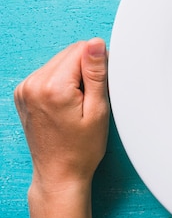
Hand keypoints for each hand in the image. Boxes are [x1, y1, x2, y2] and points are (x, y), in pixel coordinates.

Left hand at [14, 38, 108, 217]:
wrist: (59, 173)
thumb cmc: (81, 148)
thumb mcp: (98, 110)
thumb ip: (96, 73)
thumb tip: (96, 44)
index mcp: (52, 87)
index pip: (81, 50)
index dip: (99, 64)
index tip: (101, 87)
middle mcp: (33, 84)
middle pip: (69, 53)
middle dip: (85, 69)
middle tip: (91, 98)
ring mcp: (24, 89)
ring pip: (59, 61)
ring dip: (73, 75)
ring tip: (79, 103)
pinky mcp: (23, 93)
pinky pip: (49, 73)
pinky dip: (62, 82)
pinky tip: (67, 103)